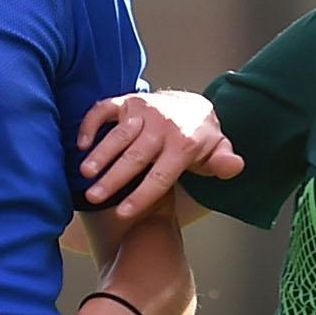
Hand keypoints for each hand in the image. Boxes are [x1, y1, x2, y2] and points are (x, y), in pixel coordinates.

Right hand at [77, 91, 240, 223]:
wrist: (191, 104)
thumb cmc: (200, 139)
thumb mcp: (216, 151)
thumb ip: (223, 162)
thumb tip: (235, 166)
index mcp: (183, 144)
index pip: (161, 175)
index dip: (142, 195)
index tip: (124, 213)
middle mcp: (162, 126)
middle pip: (135, 156)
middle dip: (114, 177)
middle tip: (95, 196)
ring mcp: (144, 111)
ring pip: (119, 135)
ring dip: (100, 153)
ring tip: (84, 173)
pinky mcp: (128, 101)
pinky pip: (105, 109)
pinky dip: (91, 123)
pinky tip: (80, 144)